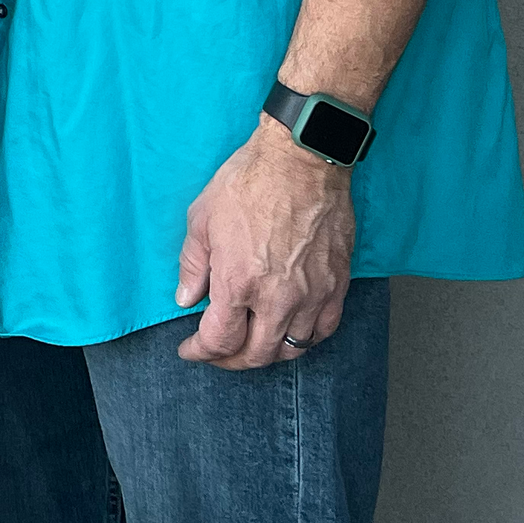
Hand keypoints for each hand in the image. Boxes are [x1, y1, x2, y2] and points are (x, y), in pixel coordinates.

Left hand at [175, 117, 353, 369]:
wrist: (301, 161)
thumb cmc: (248, 182)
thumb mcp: (202, 218)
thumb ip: (193, 265)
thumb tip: (186, 298)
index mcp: (238, 282)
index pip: (218, 339)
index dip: (200, 352)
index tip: (189, 350)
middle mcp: (277, 298)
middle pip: (256, 355)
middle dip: (230, 361)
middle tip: (217, 354)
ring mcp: (311, 295)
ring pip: (292, 349)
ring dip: (268, 354)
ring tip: (251, 346)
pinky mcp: (337, 285)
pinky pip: (324, 330)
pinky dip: (304, 340)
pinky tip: (290, 333)